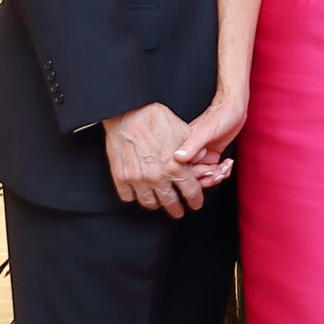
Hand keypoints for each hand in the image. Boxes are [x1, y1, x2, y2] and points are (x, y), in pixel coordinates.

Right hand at [104, 103, 225, 216]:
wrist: (127, 112)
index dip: (195, 200)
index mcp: (175, 167)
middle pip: (170, 203)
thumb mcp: (184, 132)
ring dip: (156, 204)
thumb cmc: (156, 119)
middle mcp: (157, 177)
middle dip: (177, 209)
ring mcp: (138, 179)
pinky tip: (139, 192)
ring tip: (159, 202)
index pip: (191, 192)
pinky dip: (134, 196)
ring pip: (149, 203)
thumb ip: (194, 150)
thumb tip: (201, 160)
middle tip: (178, 211)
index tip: (195, 203)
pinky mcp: (121, 177)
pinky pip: (128, 196)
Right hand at [175, 95, 246, 174]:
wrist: (234, 109)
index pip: (183, 172)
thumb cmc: (219, 115)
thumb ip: (192, 145)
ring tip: (225, 167)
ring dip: (217, 175)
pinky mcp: (210, 156)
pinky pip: (213, 171)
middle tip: (220, 172)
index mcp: (183, 147)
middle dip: (209, 178)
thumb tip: (178, 157)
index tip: (209, 171)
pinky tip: (228, 163)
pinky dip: (222, 171)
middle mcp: (190, 153)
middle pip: (194, 177)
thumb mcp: (205, 132)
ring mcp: (201, 155)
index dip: (197, 176)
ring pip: (204, 176)